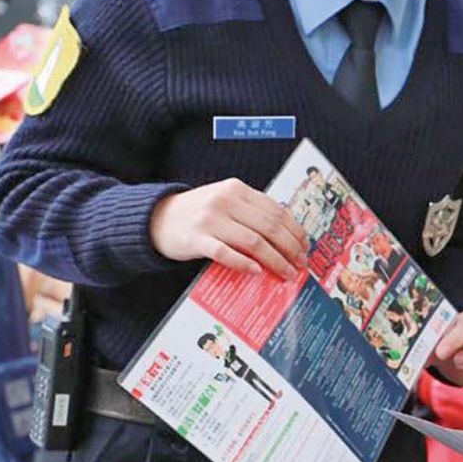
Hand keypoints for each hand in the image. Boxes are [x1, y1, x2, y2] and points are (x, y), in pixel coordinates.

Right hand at [149, 179, 308, 278]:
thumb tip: (287, 236)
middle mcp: (225, 201)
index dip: (295, 231)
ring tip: (285, 272)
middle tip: (300, 264)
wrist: (157, 218)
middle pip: (269, 227)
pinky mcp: (196, 239)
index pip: (276, 210)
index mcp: (237, 189)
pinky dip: (244, 263)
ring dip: (274, 260)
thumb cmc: (199, 213)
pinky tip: (257, 271)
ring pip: (253, 241)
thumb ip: (252, 212)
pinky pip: (225, 253)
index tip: (305, 247)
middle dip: (290, 248)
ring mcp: (210, 220)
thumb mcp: (226, 201)